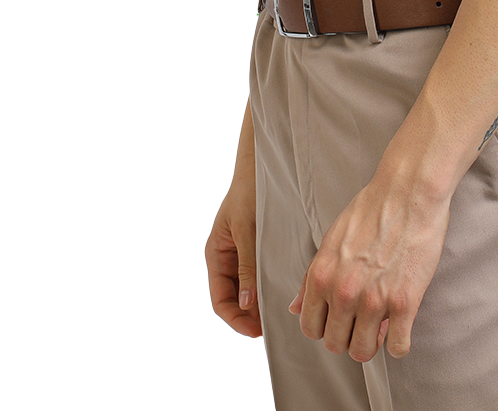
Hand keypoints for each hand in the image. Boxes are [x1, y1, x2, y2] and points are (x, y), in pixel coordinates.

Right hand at [205, 153, 261, 339]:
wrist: (261, 166)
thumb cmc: (248, 192)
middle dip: (249, 316)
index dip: (236, 319)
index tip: (256, 331)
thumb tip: (246, 304)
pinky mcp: (257, 248)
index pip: (221, 300)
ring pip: (247, 290)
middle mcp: (227, 258)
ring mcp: (242, 254)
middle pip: (234, 299)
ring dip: (258, 304)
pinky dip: (267, 287)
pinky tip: (281, 292)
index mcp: (216, 255)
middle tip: (270, 327)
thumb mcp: (246, 230)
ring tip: (276, 314)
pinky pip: (259, 275)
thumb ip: (246, 266)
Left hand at [289, 174, 450, 361]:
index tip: (340, 318)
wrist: (409, 191)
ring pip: (363, 351)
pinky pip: (398, 348)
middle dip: (348, 336)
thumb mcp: (332, 239)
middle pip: (335, 344)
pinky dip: (399, 342)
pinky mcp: (405, 302)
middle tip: (363, 320)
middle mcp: (344, 291)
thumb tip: (294, 308)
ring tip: (382, 322)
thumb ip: (312, 277)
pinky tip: (402, 324)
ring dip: (372, 342)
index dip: (325, 327)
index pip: (310, 329)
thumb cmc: (371, 209)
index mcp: (322, 275)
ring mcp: (374, 299)